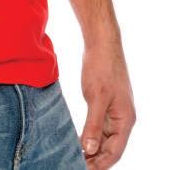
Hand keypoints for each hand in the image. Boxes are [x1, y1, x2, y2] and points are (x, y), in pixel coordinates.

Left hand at [79, 35, 136, 167]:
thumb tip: (89, 150)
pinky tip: (78, 140)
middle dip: (95, 159)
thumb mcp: (96, 98)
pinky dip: (90, 135)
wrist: (101, 42)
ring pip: (105, 138)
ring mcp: (115, 110)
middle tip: (76, 164)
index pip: (115, 152)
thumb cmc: (102, 67)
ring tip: (75, 156)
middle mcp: (123, 118)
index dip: (101, 164)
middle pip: (110, 148)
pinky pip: (100, 126)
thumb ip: (94, 125)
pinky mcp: (106, 103)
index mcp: (125, 119)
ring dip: (92, 149)